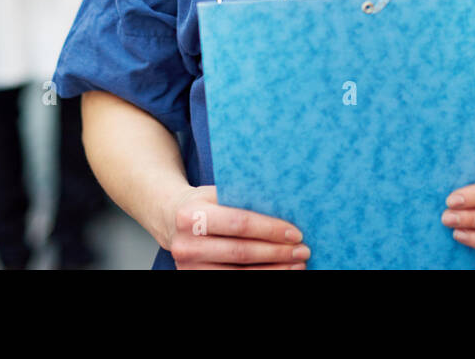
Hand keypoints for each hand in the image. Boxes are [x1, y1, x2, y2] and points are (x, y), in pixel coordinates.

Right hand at [162, 185, 308, 268]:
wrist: (170, 219)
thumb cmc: (203, 203)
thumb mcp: (216, 192)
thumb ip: (242, 198)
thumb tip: (286, 204)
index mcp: (191, 216)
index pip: (239, 224)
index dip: (270, 230)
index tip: (296, 233)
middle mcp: (186, 245)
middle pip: (241, 252)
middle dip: (277, 252)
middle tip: (303, 250)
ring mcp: (188, 267)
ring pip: (239, 273)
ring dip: (273, 270)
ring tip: (297, 264)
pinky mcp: (193, 279)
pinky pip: (232, 281)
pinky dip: (260, 277)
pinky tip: (279, 272)